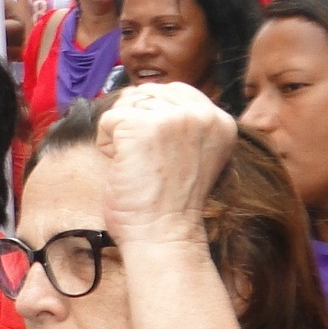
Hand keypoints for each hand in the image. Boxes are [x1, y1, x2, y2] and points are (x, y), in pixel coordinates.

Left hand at [95, 83, 236, 246]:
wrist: (162, 237)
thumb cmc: (169, 206)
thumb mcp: (192, 154)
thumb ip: (182, 125)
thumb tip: (141, 96)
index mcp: (221, 121)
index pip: (174, 91)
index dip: (153, 117)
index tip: (159, 154)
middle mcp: (202, 114)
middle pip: (147, 94)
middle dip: (136, 126)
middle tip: (149, 164)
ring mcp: (173, 118)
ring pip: (126, 105)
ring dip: (121, 137)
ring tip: (139, 167)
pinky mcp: (142, 126)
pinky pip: (107, 120)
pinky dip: (106, 146)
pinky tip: (125, 168)